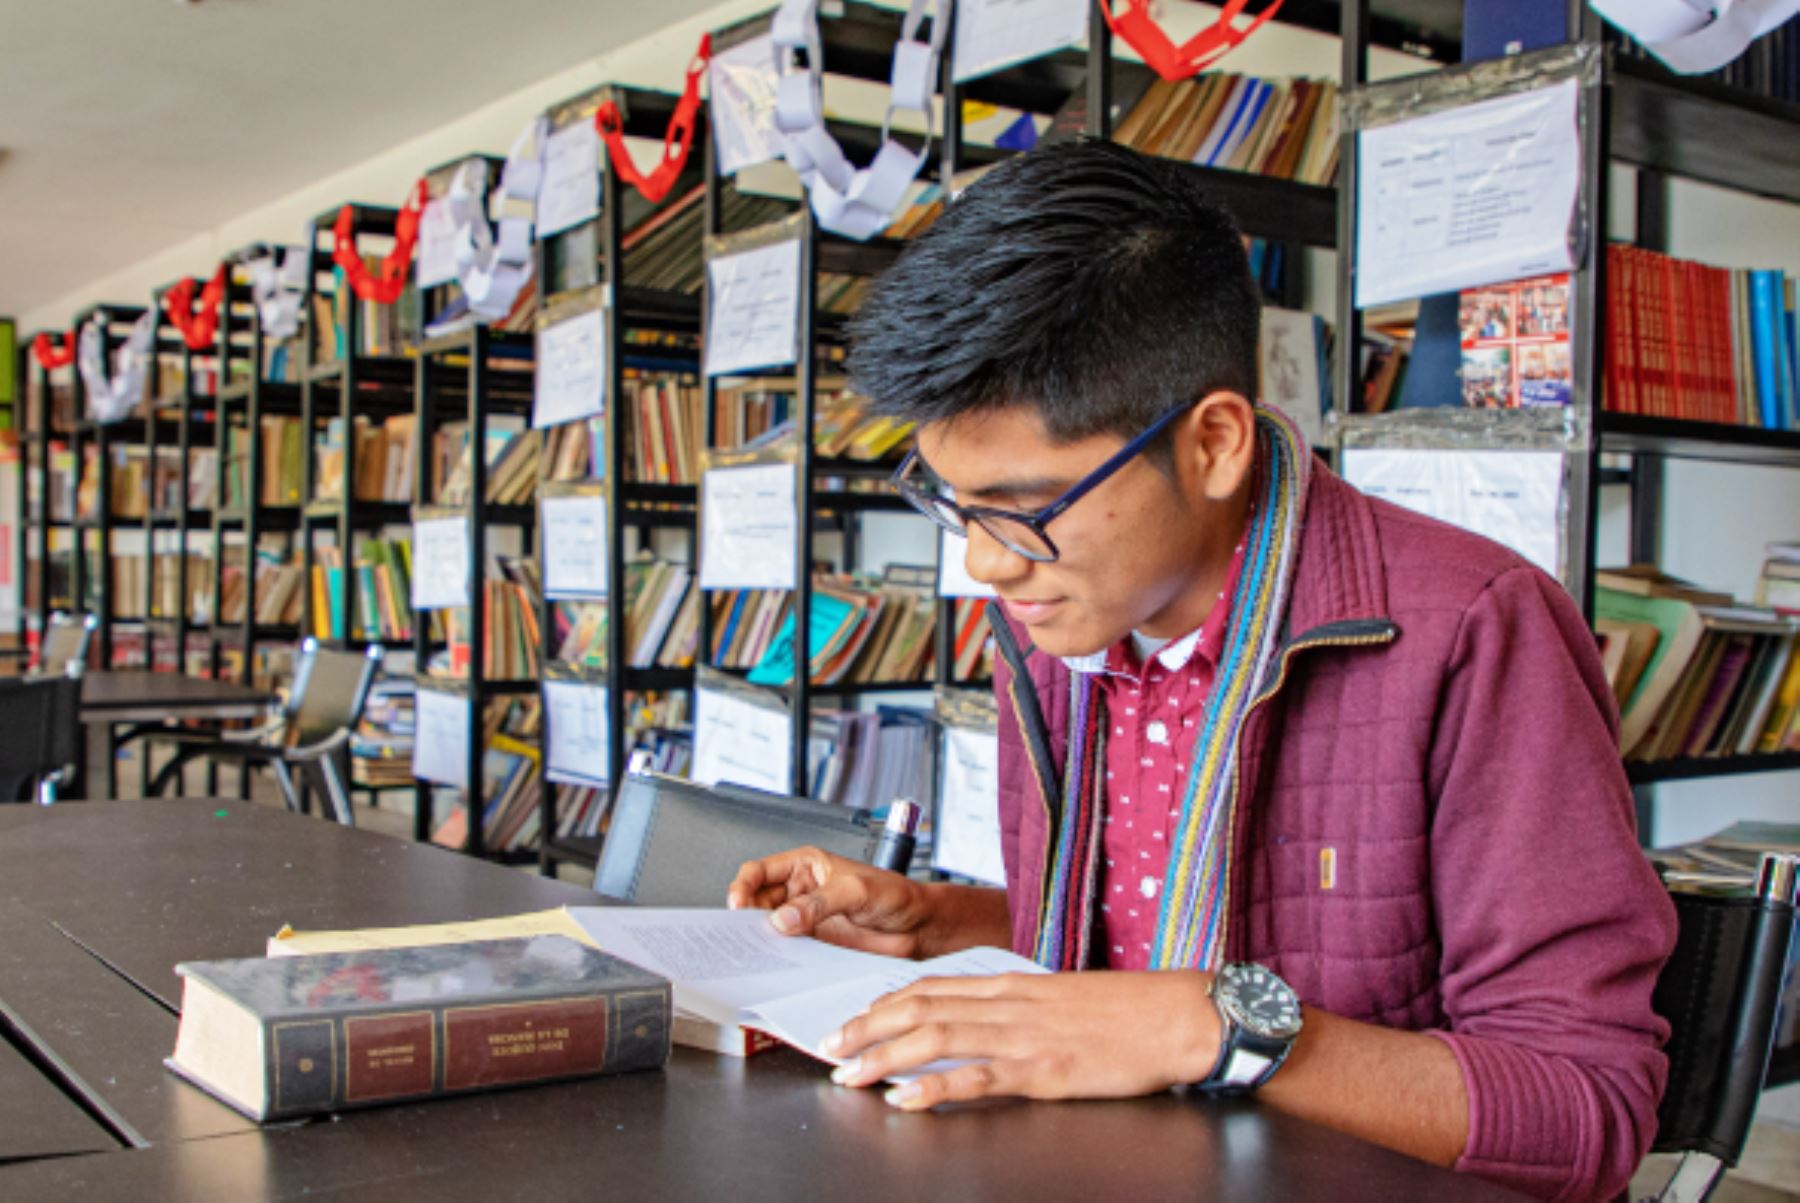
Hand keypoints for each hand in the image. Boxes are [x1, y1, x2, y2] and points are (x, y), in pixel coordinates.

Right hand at [726, 845, 938, 958]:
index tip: (738, 904)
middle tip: (742, 933)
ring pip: (768, 926)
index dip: (743, 886)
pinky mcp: (813, 942)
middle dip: (746, 916)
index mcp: (806, 865)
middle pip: (756, 901)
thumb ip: (819, 904)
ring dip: (760, 937)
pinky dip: (777, 954)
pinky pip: (786, 947)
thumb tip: (784, 919)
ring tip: (755, 949)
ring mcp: (805, 918)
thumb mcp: (856, 891)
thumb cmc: (896, 895)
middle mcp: (801, 890)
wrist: (918, 927)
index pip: (760, 871)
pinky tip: (775, 961)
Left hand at [822, 970, 1220, 1109]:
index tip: (853, 1017)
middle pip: (919, 1006)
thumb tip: (986, 1018)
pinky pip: (976, 1079)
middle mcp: (1009, 1004)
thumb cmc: (1128, 1011)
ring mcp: (1023, 1037)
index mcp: (1013, 985)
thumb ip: (1021, 1006)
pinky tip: (904, 1100)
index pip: (932, 986)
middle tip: (829, 1045)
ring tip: (847, 1073)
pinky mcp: (1042, 1070)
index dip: (884, 1001)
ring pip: (936, 1038)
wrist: (1176, 1015)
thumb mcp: (1063, 998)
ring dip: (883, 1055)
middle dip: (867, 1026)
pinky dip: (934, 1088)